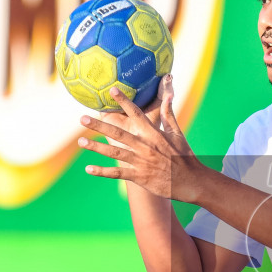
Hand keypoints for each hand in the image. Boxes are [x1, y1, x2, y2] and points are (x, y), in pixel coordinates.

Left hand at [79, 76, 202, 201]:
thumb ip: (168, 115)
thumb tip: (169, 95)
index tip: (111, 90)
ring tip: (80, 141)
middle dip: (99, 126)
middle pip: (118, 133)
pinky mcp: (139, 177)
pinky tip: (88, 169)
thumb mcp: (177, 134)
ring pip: (114, 152)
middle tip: (82, 118)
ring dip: (96, 147)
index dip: (123, 101)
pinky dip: (102, 172)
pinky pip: (117, 173)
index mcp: (153, 134)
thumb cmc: (184, 156)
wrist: (191, 181)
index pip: (136, 113)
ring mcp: (141, 162)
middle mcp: (145, 146)